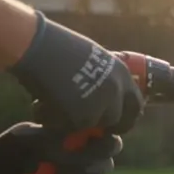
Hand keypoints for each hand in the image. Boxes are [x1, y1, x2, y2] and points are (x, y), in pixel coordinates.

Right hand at [6, 12, 145, 133]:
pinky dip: (53, 121)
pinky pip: (68, 127)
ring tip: (48, 105)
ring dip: (71, 120)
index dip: (126, 117)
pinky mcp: (82, 117)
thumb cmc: (55, 46)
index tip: (116, 123)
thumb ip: (102, 80)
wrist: (37, 45)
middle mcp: (116, 90)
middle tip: (80, 123)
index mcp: (121, 74)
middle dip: (99, 125)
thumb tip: (101, 99)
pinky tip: (38, 107)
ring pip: (89, 125)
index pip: (136, 105)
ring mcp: (101, 105)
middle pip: (116, 121)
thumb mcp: (91, 59)